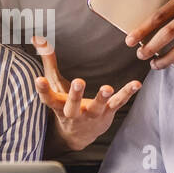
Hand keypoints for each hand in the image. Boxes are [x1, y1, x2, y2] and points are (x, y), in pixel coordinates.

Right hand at [32, 36, 139, 152]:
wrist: (78, 134)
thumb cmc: (65, 103)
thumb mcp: (55, 84)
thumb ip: (48, 61)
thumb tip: (37, 38)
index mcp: (58, 105)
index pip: (47, 98)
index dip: (43, 90)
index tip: (39, 80)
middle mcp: (73, 112)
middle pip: (72, 105)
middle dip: (75, 95)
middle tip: (79, 82)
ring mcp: (91, 114)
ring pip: (96, 107)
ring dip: (102, 98)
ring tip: (107, 88)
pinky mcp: (106, 114)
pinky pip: (117, 103)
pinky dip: (127, 94)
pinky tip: (136, 84)